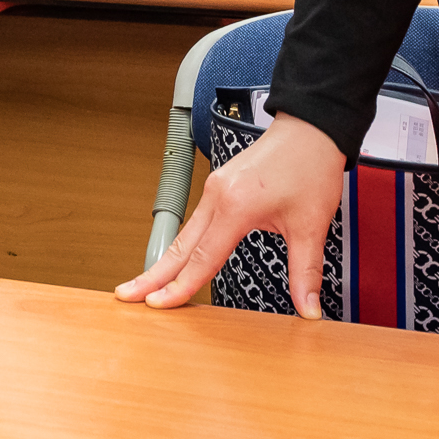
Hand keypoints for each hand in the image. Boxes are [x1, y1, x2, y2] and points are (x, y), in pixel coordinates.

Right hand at [113, 112, 344, 311]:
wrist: (311, 129)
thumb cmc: (310, 166)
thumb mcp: (311, 225)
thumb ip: (305, 271)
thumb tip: (308, 309)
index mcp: (236, 205)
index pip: (202, 258)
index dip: (180, 286)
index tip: (159, 305)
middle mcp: (218, 195)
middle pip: (179, 245)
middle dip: (152, 274)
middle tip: (127, 295)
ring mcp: (215, 188)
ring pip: (184, 233)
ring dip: (165, 260)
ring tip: (146, 283)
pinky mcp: (219, 186)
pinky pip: (194, 221)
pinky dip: (182, 244)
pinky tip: (178, 258)